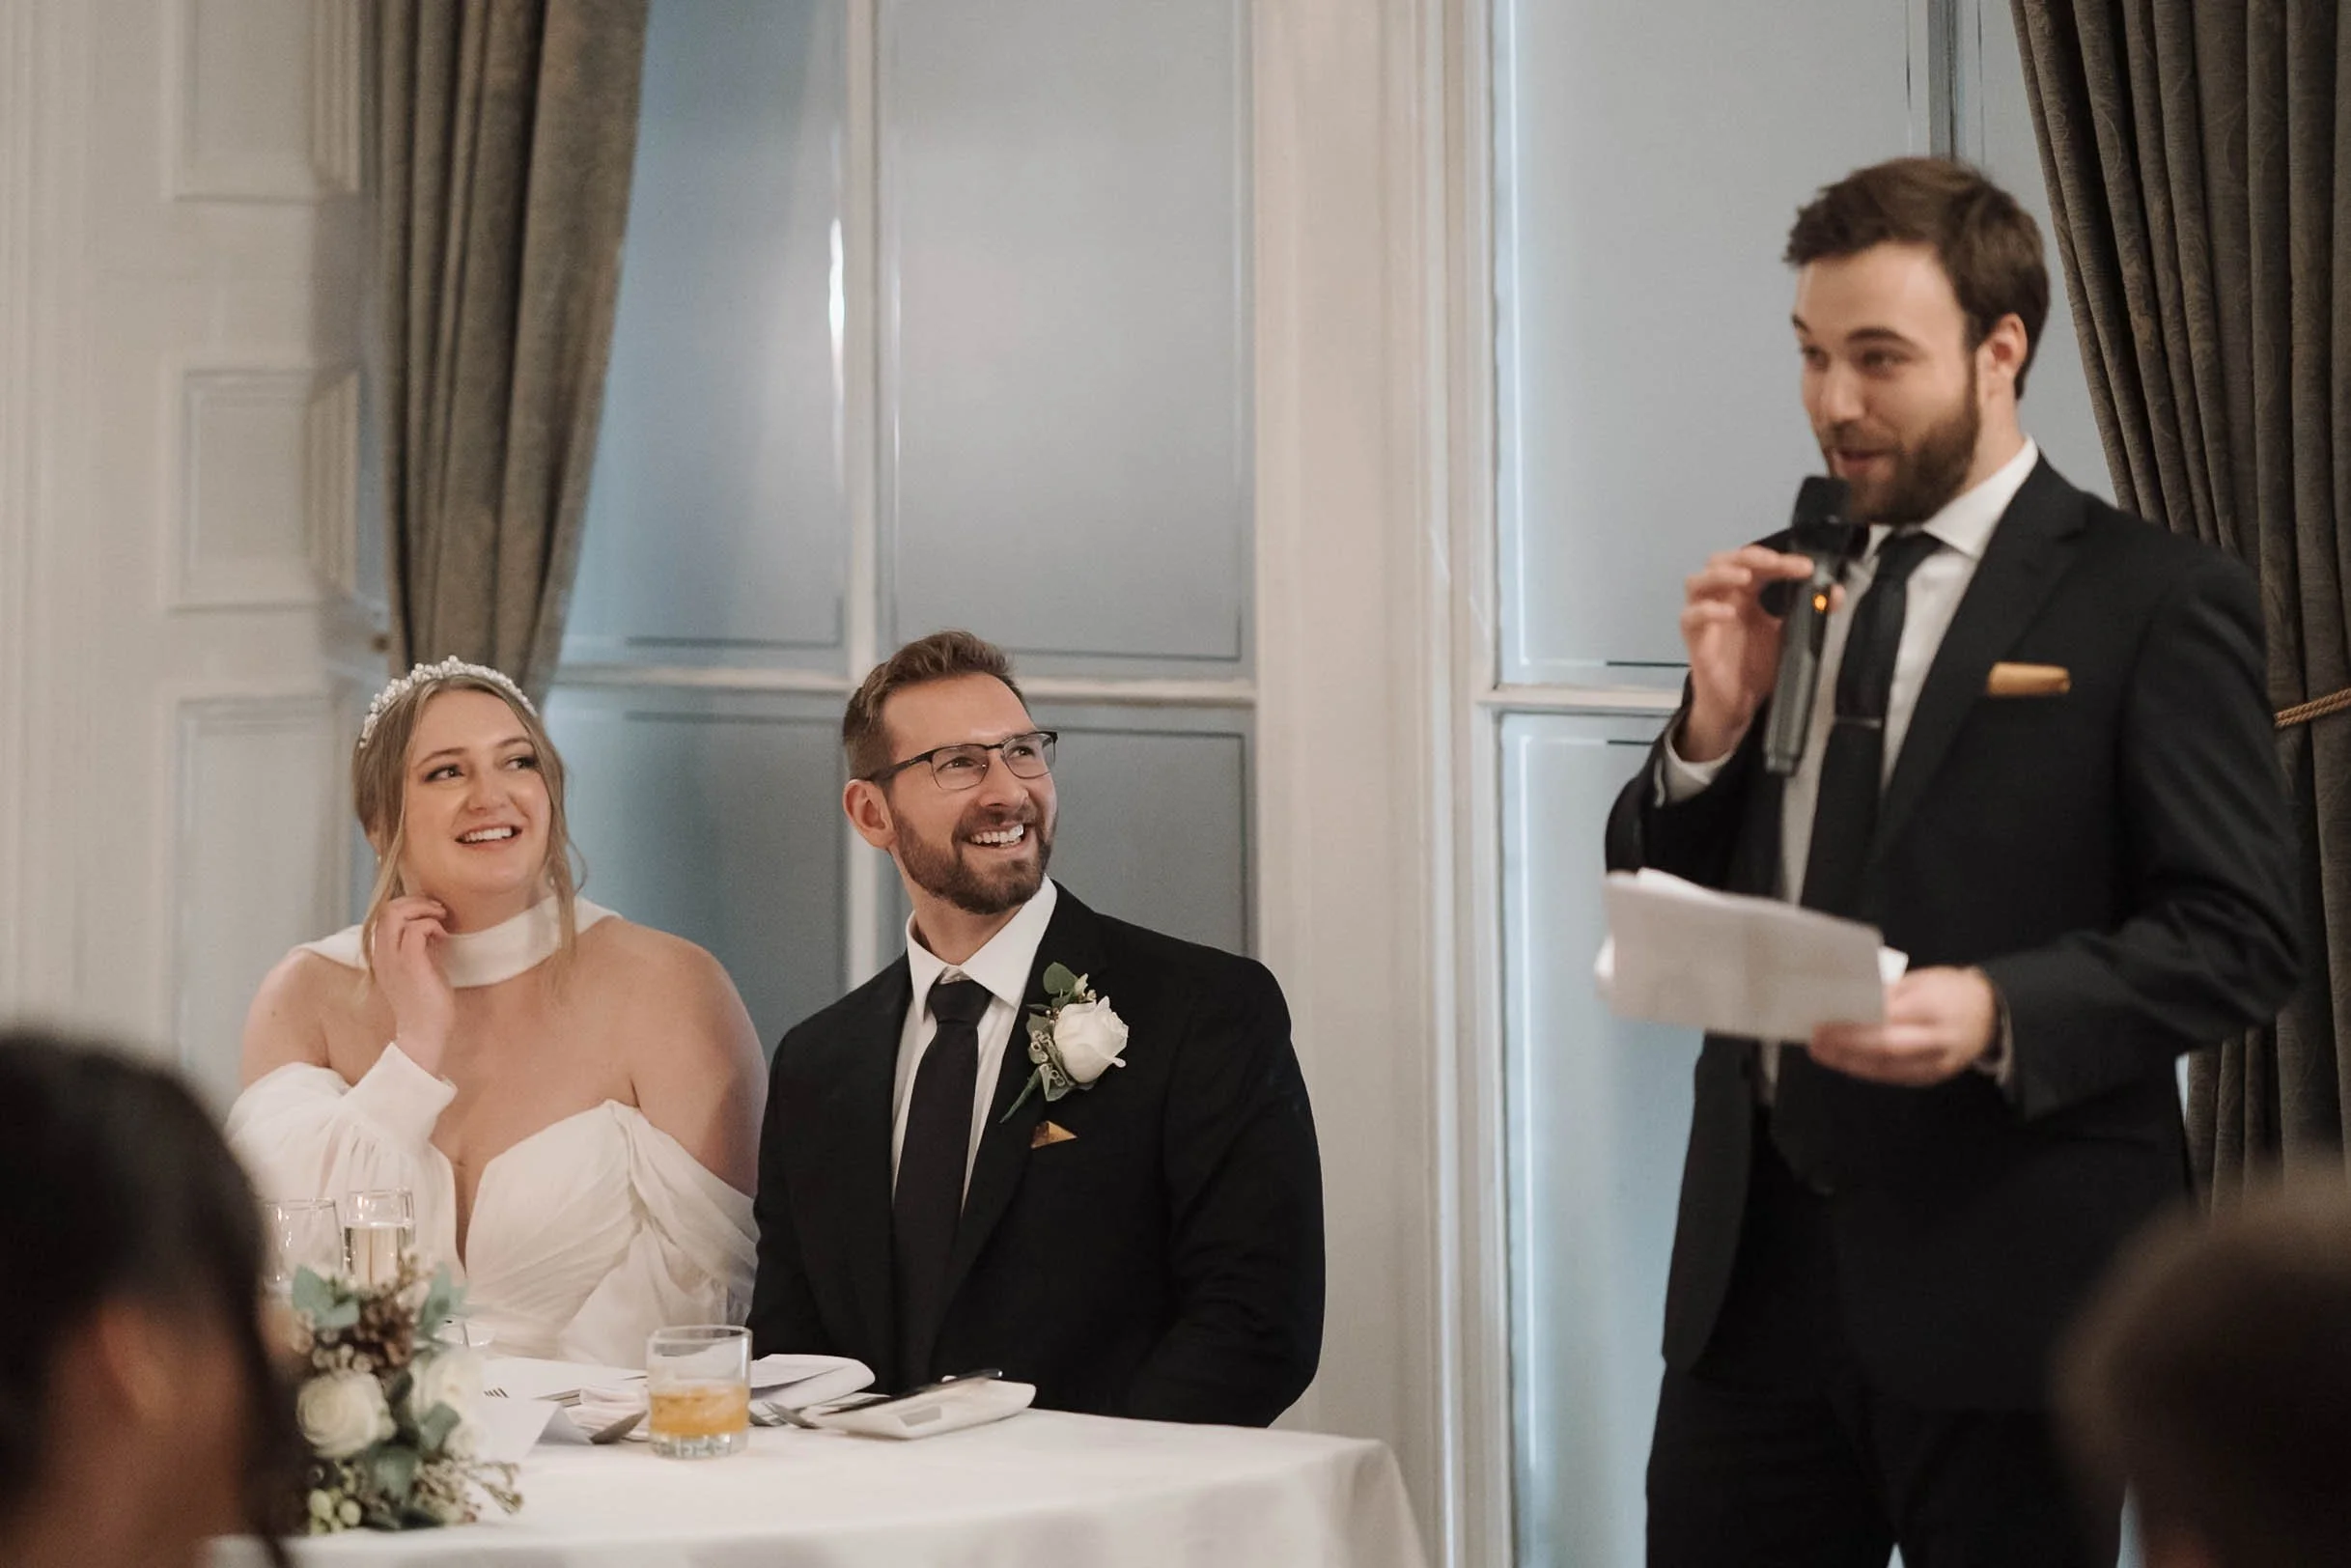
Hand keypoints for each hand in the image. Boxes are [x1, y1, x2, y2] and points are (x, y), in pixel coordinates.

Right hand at [371, 896, 454, 1073]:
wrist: (424, 1034)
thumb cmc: (427, 1003)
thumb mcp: (421, 967)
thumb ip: (420, 946)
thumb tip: (432, 925)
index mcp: (383, 955)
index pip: (383, 915)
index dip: (407, 905)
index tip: (431, 914)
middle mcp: (382, 954)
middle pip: (385, 909)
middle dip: (415, 901)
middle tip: (437, 910)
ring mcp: (393, 959)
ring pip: (395, 914)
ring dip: (423, 909)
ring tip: (441, 920)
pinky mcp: (410, 965)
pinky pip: (415, 930)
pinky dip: (431, 925)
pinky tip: (443, 937)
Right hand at [1676, 546, 1831, 761]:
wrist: (1740, 704)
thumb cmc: (1758, 667)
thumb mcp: (1790, 636)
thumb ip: (1809, 613)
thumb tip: (1835, 593)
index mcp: (1744, 595)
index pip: (1757, 565)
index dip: (1780, 561)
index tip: (1806, 568)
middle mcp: (1721, 599)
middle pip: (1720, 560)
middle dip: (1746, 556)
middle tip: (1772, 562)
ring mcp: (1704, 617)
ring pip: (1696, 581)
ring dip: (1720, 574)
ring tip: (1745, 578)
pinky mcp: (1694, 639)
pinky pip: (1690, 617)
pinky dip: (1707, 610)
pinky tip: (1727, 613)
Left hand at [1806, 967, 1997, 1086]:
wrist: (1991, 1015)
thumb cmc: (1950, 990)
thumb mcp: (1922, 980)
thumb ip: (1889, 992)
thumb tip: (1849, 999)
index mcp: (1935, 1006)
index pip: (1889, 1017)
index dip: (1855, 1023)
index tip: (1824, 1020)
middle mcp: (1939, 1039)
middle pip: (1888, 1048)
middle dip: (1847, 1046)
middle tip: (1816, 1040)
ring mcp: (1939, 1063)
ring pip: (1889, 1068)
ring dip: (1851, 1062)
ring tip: (1822, 1053)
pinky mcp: (1935, 1077)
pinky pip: (1896, 1077)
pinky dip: (1868, 1070)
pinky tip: (1846, 1062)